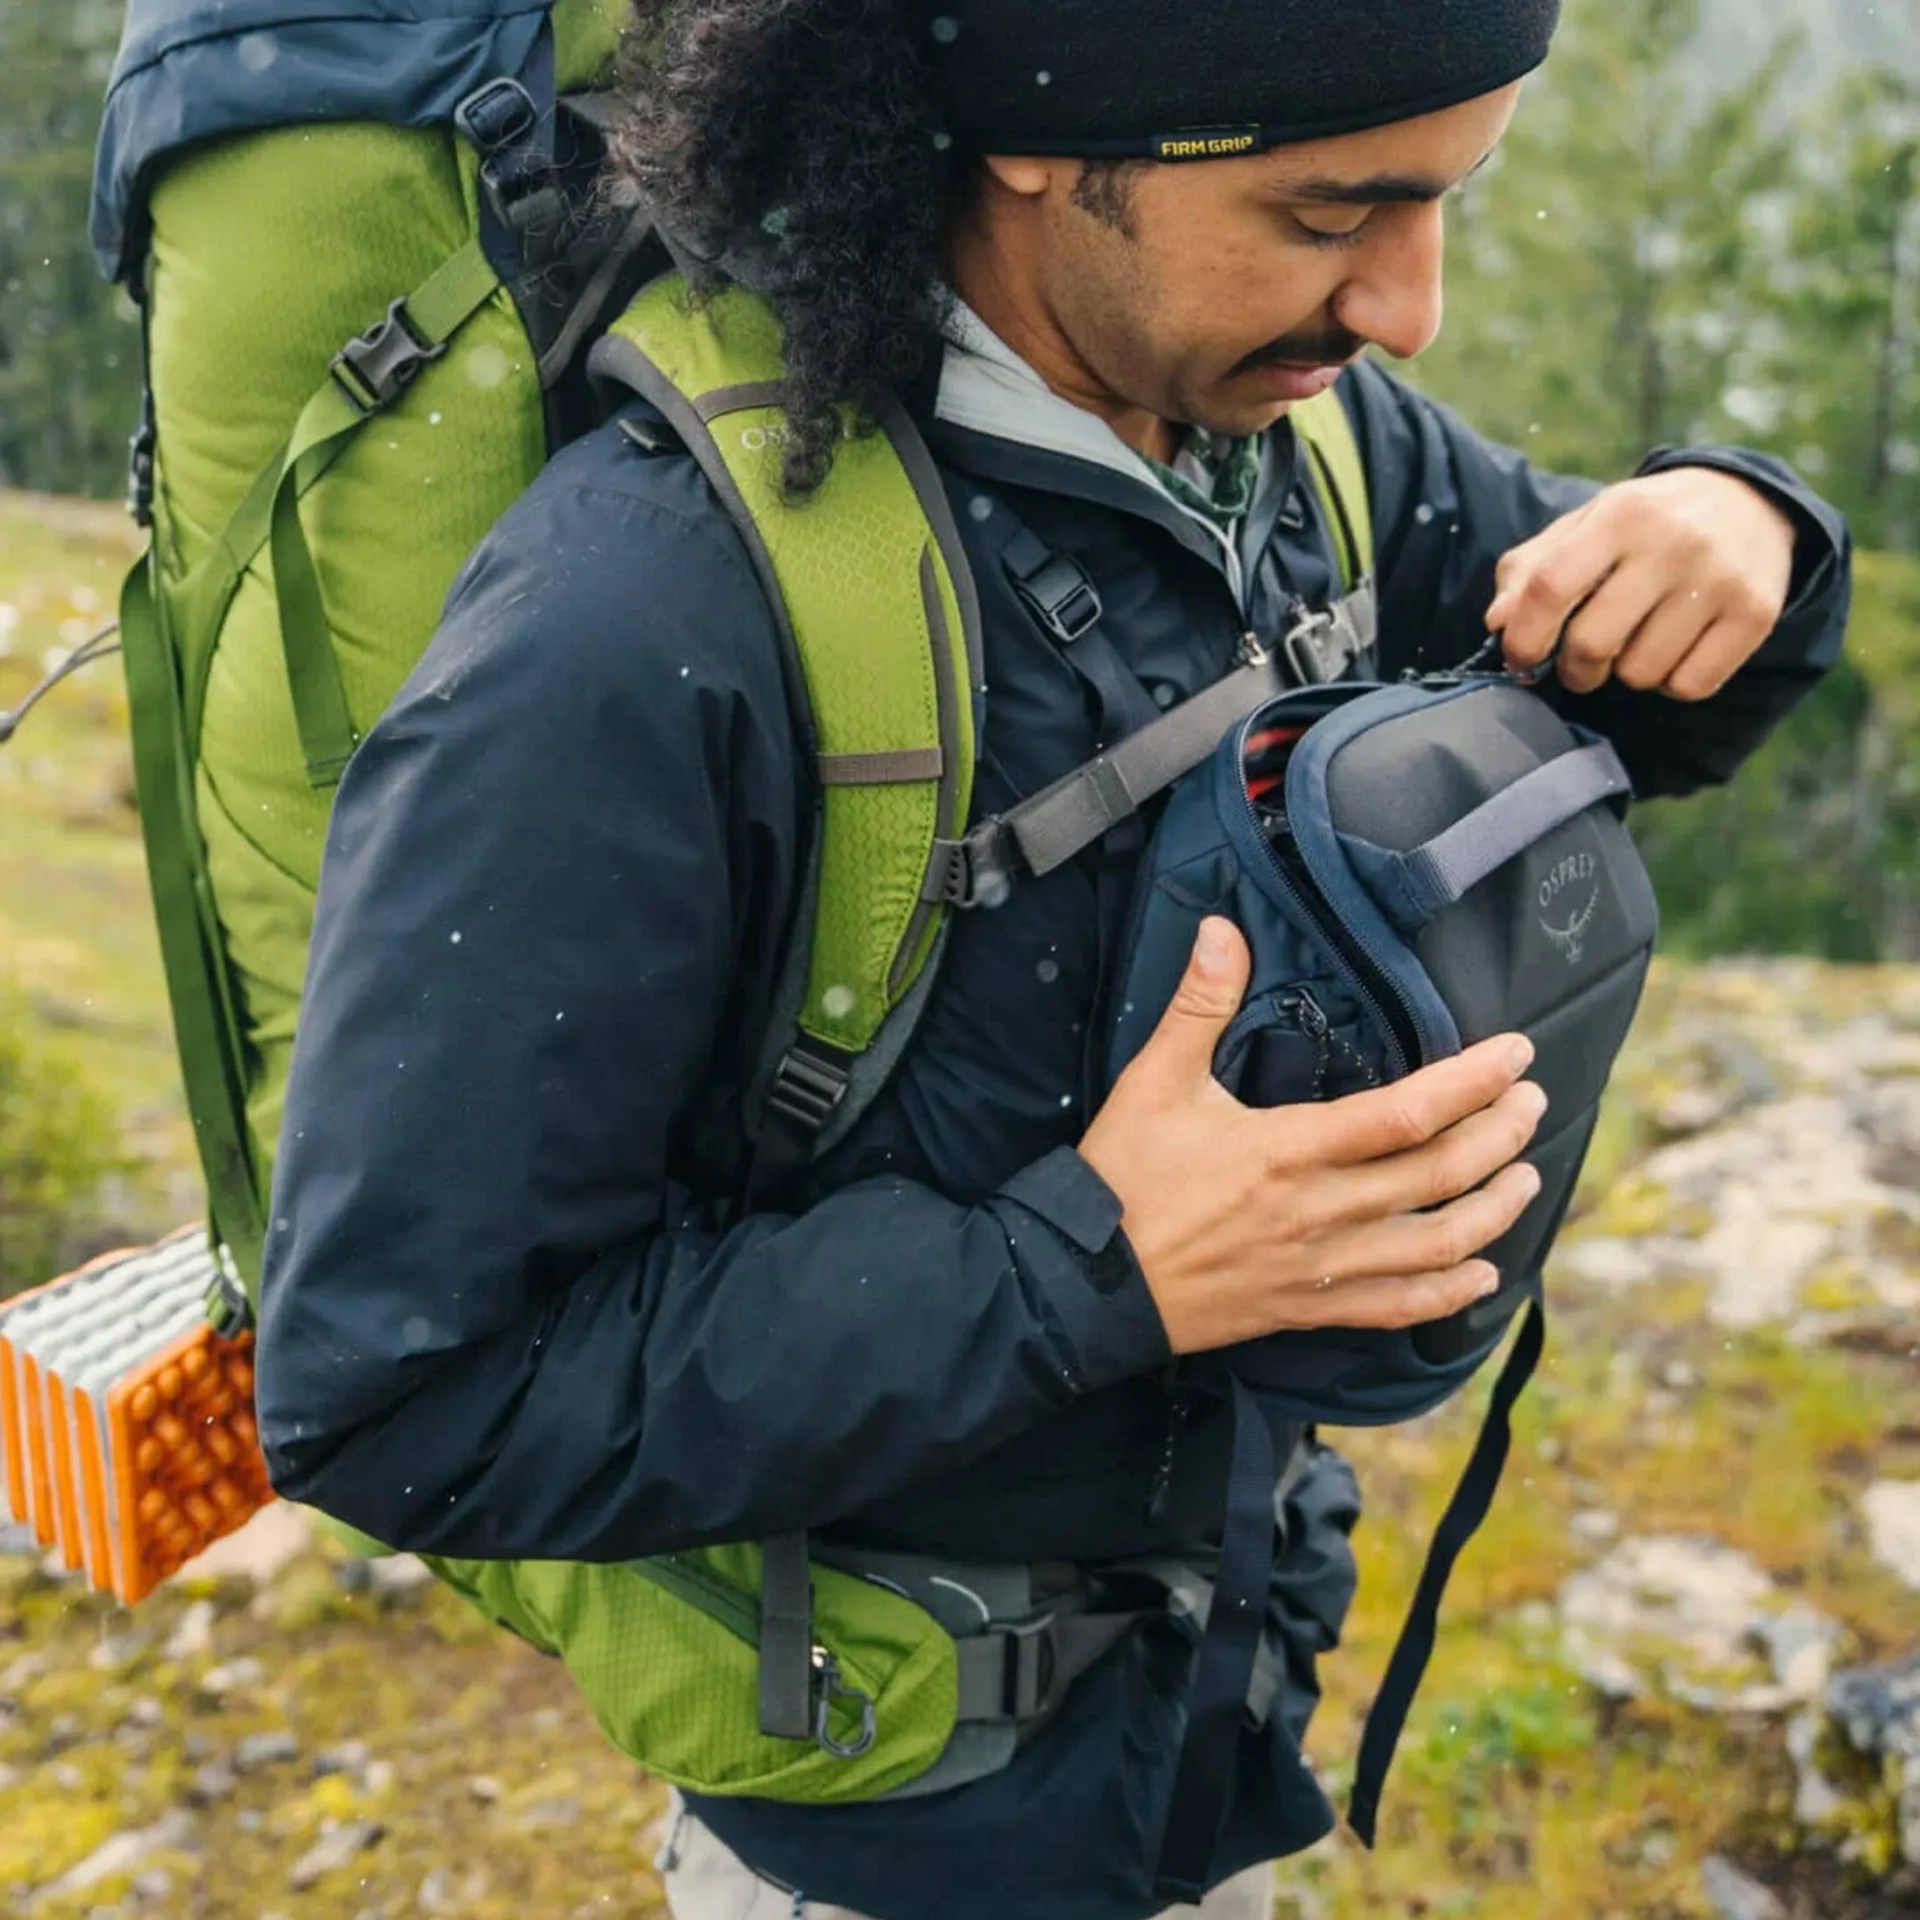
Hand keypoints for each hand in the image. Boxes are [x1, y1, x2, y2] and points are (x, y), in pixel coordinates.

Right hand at [1077, 918, 1546, 1355]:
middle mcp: (1320, 1211)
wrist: (1085, 1281)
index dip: (1473, 1082)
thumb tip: (1221, 928)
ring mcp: (1320, 1266)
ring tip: (1527, 1177)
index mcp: (1290, 1149)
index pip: (1408, 1112)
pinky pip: (1397, 1308)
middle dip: (1500, 1135)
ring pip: (1436, 1246)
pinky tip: (1483, 1274)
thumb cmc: (1123, 1178)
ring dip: (1493, 1210)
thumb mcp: (1154, 1080)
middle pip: (1440, 1176)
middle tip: (1534, 1103)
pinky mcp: (1308, 1306)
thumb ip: (1198, 1004)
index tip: (1516, 1055)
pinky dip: (1449, 1293)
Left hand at [1487, 468, 1796, 699]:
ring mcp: (1720, 579)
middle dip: (1575, 669)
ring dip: (1628, 673)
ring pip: (1641, 673)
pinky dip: (1673, 681)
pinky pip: (1689, 685)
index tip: (1520, 659)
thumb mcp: (1584, 528)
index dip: (1523, 637)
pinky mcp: (1755, 614)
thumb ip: (1529, 570)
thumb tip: (1497, 623)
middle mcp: (1673, 542)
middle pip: (1593, 644)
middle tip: (1583, 661)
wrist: (1748, 504)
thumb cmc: (1642, 527)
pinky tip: (1676, 648)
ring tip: (1640, 641)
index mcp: (1620, 514)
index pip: (1550, 587)